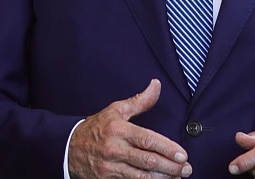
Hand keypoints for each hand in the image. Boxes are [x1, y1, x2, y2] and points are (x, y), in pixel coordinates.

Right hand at [68, 79, 191, 178]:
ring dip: (162, 178)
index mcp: (119, 130)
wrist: (67, 148)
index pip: (148, 140)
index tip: (183, 155)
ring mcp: (109, 168)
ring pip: (140, 177)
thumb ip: (140, 101)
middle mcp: (114, 150)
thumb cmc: (96, 128)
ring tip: (178, 177)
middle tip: (186, 169)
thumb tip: (156, 85)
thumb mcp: (116, 110)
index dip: (167, 148)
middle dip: (170, 167)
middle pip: (147, 161)